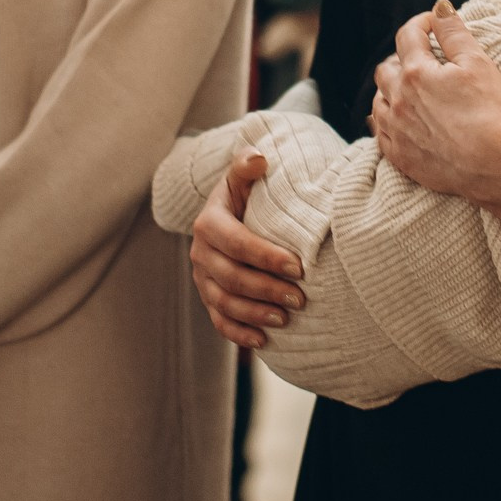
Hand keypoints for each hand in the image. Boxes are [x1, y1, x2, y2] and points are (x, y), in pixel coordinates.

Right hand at [188, 147, 304, 349]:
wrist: (227, 214)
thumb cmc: (244, 194)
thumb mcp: (242, 176)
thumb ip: (247, 165)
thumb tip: (259, 158)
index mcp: (209, 224)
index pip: (237, 243)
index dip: (266, 256)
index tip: (299, 267)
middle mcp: (201, 254)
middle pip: (231, 278)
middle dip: (266, 290)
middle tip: (300, 299)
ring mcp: (203, 279)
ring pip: (224, 303)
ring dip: (255, 314)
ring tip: (286, 319)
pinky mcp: (208, 298)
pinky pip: (219, 321)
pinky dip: (239, 334)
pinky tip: (263, 341)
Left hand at [369, 0, 500, 198]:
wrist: (489, 165)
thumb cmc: (487, 112)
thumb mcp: (477, 63)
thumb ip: (454, 32)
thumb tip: (439, 7)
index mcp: (416, 72)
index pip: (408, 35)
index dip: (420, 24)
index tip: (432, 24)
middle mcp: (397, 99)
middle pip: (385, 69)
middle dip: (400, 58)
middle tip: (418, 59)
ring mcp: (396, 129)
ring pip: (378, 101)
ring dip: (389, 91)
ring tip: (405, 90)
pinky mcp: (400, 156)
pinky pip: (380, 134)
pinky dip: (384, 122)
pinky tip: (394, 121)